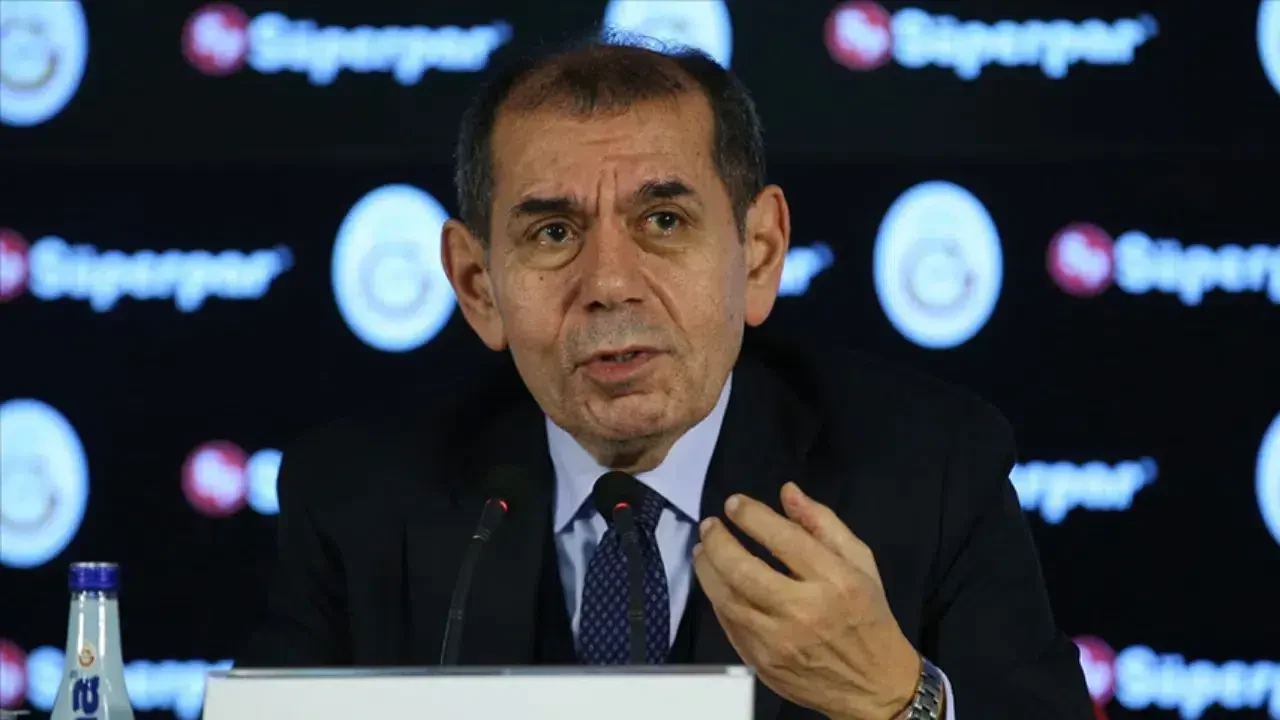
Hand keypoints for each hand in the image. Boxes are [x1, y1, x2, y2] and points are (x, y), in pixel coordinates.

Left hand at [692, 482, 921, 719]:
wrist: (873, 685)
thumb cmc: (868, 616)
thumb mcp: (860, 563)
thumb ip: (824, 524)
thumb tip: (788, 492)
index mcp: (835, 582)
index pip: (783, 539)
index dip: (751, 516)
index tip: (734, 503)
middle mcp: (805, 611)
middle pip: (743, 570)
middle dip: (718, 541)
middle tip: (710, 525)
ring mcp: (779, 641)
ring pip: (727, 598)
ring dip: (707, 569)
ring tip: (703, 550)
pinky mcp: (762, 662)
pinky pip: (728, 624)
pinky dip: (717, 599)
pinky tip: (716, 582)